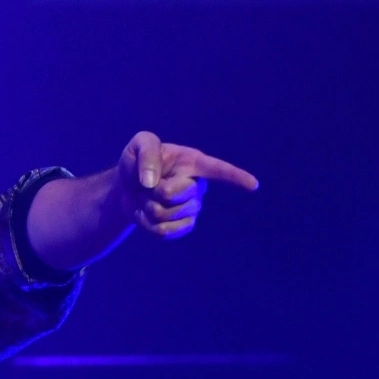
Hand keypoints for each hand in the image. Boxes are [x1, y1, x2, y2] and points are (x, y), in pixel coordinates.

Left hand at [113, 131, 258, 239]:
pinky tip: (143, 214)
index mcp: (193, 162)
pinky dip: (145, 224)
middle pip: (176, 194)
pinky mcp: (182, 225)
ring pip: (167, 215)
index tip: (253, 185)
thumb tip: (152, 182)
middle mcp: (197, 186)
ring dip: (147, 207)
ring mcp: (191, 207)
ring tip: (145, 198)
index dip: (235, 177)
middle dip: (154, 191)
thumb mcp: (138, 145)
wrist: (125, 189)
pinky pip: (164, 232)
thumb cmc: (136, 163)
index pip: (218, 170)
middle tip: (147, 185)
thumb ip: (147, 154)